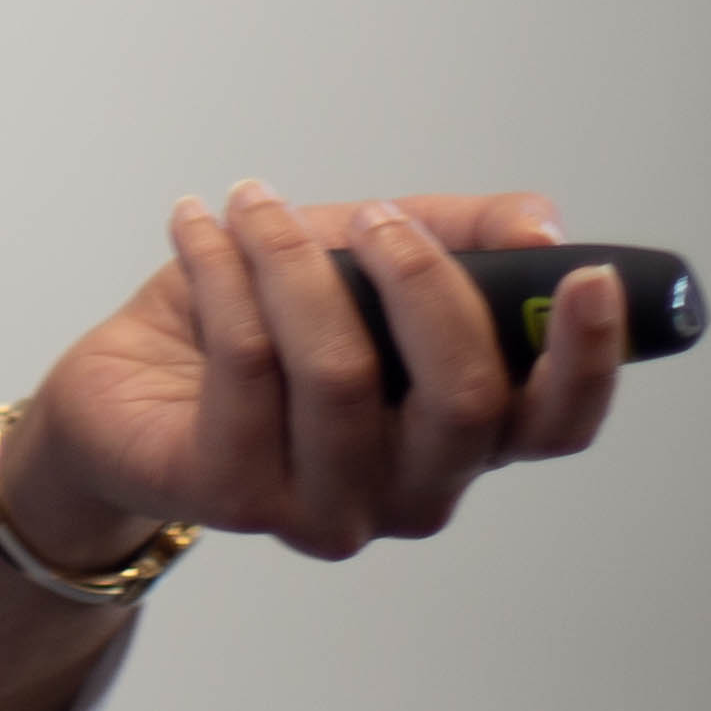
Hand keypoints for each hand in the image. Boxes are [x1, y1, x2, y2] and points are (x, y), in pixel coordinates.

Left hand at [1, 183, 624, 565]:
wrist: (122, 386)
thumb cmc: (257, 326)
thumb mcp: (360, 259)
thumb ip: (457, 236)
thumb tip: (540, 220)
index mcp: (459, 435)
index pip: (556, 425)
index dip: (588, 360)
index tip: (587, 276)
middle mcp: (410, 488)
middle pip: (464, 403)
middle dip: (424, 284)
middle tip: (376, 216)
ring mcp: (327, 507)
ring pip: (341, 373)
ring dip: (292, 258)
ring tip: (250, 203)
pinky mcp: (237, 496)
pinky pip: (245, 365)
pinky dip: (220, 272)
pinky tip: (196, 228)